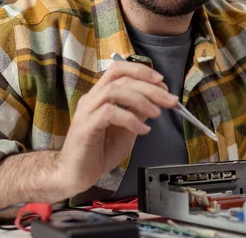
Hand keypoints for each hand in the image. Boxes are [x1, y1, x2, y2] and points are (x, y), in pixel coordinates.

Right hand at [57, 61, 177, 195]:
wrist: (76, 175)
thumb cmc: (99, 152)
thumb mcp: (127, 130)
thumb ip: (138, 112)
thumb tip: (156, 99)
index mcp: (100, 95)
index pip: (119, 69)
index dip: (142, 71)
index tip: (163, 83)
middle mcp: (92, 98)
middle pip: (121, 78)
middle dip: (149, 86)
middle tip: (169, 99)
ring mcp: (87, 111)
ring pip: (114, 90)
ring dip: (141, 99)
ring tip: (157, 113)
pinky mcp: (85, 127)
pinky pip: (109, 113)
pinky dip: (130, 119)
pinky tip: (142, 129)